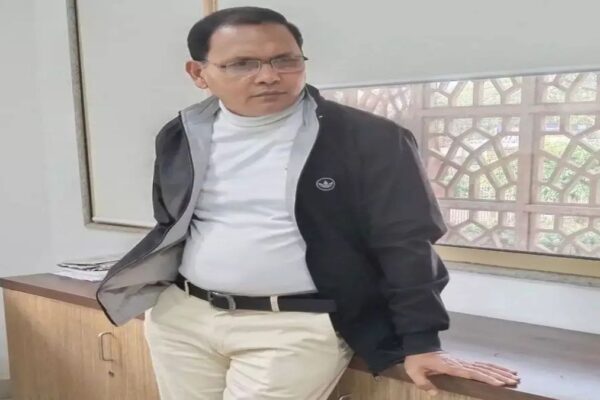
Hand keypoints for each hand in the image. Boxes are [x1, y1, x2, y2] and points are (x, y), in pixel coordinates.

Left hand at [403, 351, 519, 395]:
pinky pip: (479, 365)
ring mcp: (461, 361)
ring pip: (483, 366)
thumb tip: (434, 393)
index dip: (485, 377)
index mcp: (450, 365)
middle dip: (499, 375)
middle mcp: (459, 363)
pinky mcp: (462, 362)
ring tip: (514, 376)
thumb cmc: (416, 358)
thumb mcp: (414, 371)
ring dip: (499, 371)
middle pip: (482, 369)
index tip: (499, 383)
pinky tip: (502, 371)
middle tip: (514, 381)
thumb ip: (423, 383)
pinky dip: (492, 368)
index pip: (470, 372)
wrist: (418, 344)